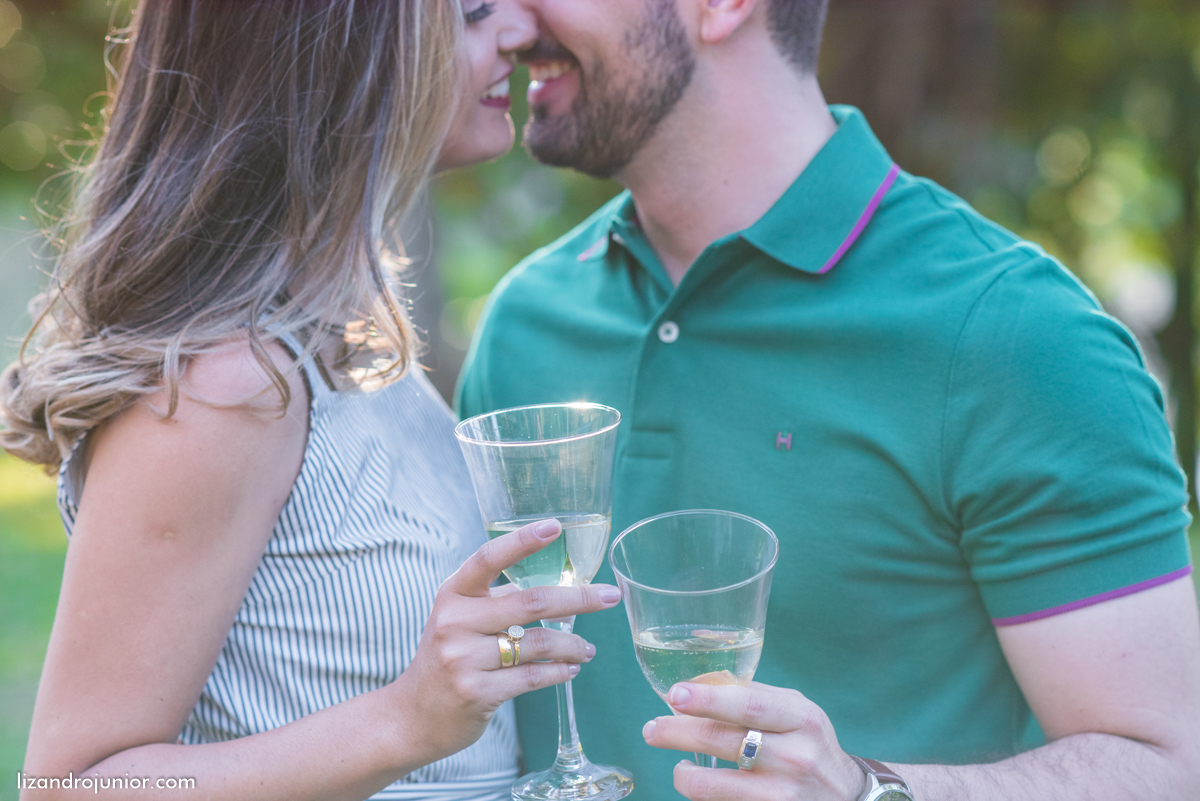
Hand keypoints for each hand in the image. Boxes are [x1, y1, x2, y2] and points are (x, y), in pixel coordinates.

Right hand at [394, 519, 620, 760]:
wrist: (411, 716)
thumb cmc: (446, 659)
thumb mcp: (458, 620)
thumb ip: (495, 599)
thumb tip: (552, 584)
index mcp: (453, 595)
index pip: (489, 558)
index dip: (523, 540)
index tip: (555, 526)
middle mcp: (456, 622)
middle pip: (530, 602)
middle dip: (579, 598)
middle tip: (610, 596)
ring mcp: (464, 659)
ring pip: (537, 643)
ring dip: (572, 645)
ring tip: (586, 650)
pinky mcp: (477, 693)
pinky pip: (532, 677)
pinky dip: (559, 672)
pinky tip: (571, 669)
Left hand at [642, 681, 868, 800]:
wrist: (847, 798)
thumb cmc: (810, 745)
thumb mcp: (796, 713)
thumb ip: (754, 696)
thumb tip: (698, 684)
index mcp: (801, 719)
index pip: (748, 705)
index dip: (708, 698)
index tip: (675, 694)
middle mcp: (795, 757)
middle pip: (722, 741)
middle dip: (676, 732)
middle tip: (652, 729)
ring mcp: (783, 795)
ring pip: (712, 786)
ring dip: (684, 775)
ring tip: (680, 767)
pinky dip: (703, 796)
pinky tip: (701, 786)